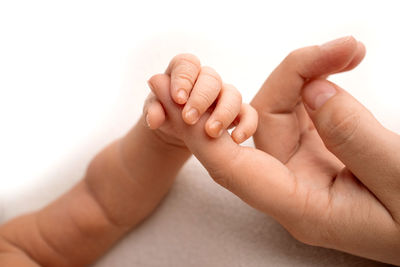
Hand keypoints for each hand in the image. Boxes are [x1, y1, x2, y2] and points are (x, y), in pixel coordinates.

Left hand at [144, 54, 257, 145]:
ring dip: (223, 113)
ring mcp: (224, 94)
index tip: (178, 98)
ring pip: (233, 94)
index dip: (184, 79)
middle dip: (201, 98)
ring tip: (210, 133)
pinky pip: (249, 113)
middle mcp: (206, 80)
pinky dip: (246, 125)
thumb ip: (153, 111)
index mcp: (184, 72)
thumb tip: (153, 117)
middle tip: (189, 119)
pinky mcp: (237, 111)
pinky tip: (236, 139)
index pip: (187, 64)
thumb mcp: (155, 111)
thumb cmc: (165, 113)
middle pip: (211, 78)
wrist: (177, 129)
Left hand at [150, 37, 399, 264]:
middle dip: (285, 78)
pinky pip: (304, 110)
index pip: (231, 168)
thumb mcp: (397, 184)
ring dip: (307, 74)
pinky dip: (317, 83)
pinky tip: (340, 64)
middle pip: (260, 125)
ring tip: (350, 51)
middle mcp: (289, 185)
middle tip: (333, 45)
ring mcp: (303, 167)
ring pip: (282, 111)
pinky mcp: (319, 151)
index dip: (200, 132)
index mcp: (297, 206)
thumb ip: (354, 140)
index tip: (175, 98)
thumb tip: (314, 91)